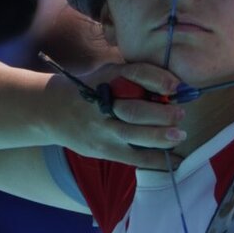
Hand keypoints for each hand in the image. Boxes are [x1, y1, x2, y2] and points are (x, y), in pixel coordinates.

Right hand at [50, 62, 185, 169]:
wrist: (53, 111)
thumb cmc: (92, 88)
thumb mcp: (109, 72)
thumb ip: (136, 76)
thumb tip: (175, 85)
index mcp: (107, 78)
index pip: (135, 74)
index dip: (158, 79)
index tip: (176, 86)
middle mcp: (103, 103)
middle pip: (135, 111)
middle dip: (162, 114)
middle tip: (180, 114)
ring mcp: (102, 129)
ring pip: (134, 136)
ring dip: (161, 137)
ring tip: (180, 135)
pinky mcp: (103, 149)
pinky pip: (134, 157)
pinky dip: (157, 160)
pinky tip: (175, 159)